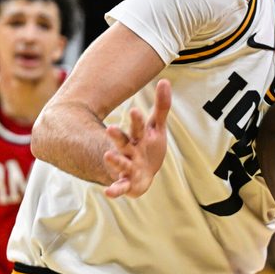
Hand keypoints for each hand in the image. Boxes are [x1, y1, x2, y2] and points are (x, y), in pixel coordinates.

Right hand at [103, 79, 171, 197]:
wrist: (141, 173)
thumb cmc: (148, 146)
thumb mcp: (158, 127)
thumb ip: (162, 106)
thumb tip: (165, 80)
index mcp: (137, 137)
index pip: (137, 126)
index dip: (136, 120)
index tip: (134, 110)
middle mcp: (129, 151)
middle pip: (124, 142)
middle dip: (118, 136)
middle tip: (110, 129)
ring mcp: (127, 167)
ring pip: (120, 163)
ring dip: (115, 160)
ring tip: (108, 156)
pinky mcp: (127, 182)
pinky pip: (120, 186)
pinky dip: (116, 189)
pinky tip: (110, 192)